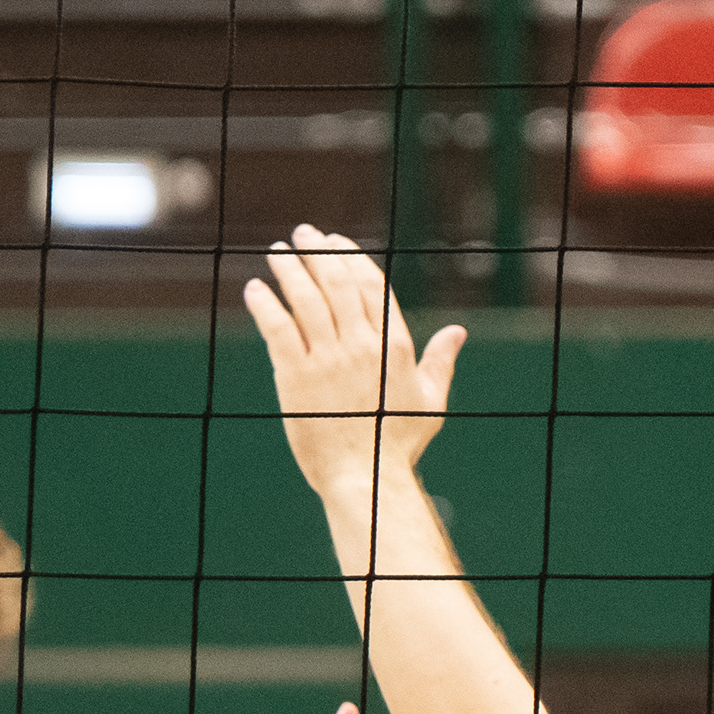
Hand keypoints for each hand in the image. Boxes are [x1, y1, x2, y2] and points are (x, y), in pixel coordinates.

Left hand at [245, 225, 466, 506]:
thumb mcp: (430, 401)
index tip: (335, 243)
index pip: (372, 286)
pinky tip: (256, 288)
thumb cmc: (398, 445)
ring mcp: (329, 359)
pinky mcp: (297, 376)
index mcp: (394, 347)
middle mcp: (362, 346)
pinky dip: (266, 304)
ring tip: (277, 253)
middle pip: (338, 283)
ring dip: (290, 269)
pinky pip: (279, 329)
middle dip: (319, 252)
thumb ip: (441, 361)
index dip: (352, 258)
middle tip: (303, 235)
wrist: (365, 478)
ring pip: (306, 299)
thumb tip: (458, 331)